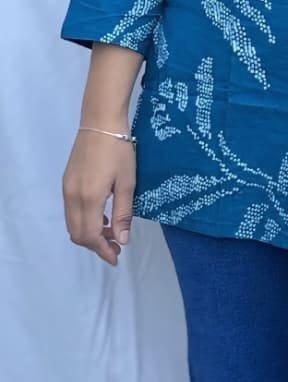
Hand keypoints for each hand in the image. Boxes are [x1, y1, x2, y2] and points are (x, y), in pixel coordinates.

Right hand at [62, 128, 135, 267]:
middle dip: (95, 245)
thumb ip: (123, 213)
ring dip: (89, 233)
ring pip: (72, 223)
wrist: (101, 122)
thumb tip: (122, 241)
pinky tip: (101, 216)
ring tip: (111, 232)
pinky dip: (84, 220)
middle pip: (78, 233)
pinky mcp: (67, 181)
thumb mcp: (127, 182)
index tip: (116, 258)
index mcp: (89, 198)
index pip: (90, 236)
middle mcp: (72, 197)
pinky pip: (71, 211)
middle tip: (115, 247)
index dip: (102, 251)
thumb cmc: (119, 151)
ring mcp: (67, 189)